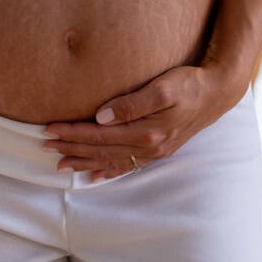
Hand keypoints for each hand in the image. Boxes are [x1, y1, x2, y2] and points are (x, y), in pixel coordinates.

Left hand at [42, 65, 247, 180]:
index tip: (50, 129)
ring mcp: (154, 151)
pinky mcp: (158, 149)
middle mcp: (149, 147)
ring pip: (110, 160)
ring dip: (84, 162)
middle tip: (45, 146)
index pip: (99, 135)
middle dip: (71, 148)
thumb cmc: (189, 83)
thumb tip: (101, 116)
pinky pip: (127, 165)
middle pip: (100, 149)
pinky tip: (94, 177)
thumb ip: (132, 103)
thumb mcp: (162, 87)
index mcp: (147, 132)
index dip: (72, 132)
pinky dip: (108, 172)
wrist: (217, 92)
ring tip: (60, 165)